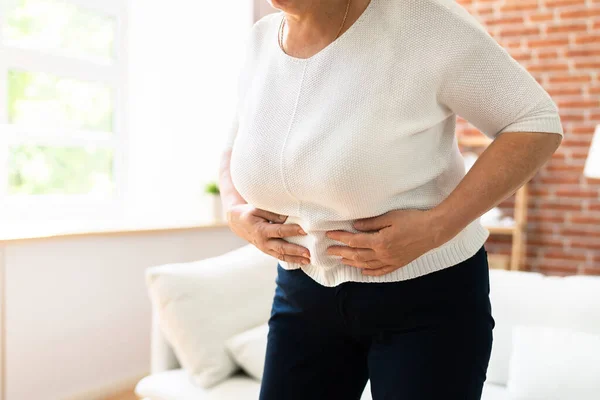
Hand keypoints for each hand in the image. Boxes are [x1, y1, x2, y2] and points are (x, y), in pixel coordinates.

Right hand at [226, 204, 310, 263]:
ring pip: (281, 256)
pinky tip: (301, 261)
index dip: (292, 231)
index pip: (279, 231)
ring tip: (308, 260)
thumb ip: (273, 213)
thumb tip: (288, 218)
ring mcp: (265, 248)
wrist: (237, 222)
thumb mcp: (258, 209)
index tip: (305, 230)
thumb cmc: (250, 213)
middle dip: (296, 251)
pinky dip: (291, 260)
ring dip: (296, 259)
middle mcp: (263, 242)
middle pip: (281, 248)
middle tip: (309, 253)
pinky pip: (280, 257)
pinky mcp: (267, 251)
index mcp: (261, 230)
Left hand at [325, 209, 449, 275]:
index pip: (354, 241)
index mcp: (380, 241)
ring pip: (366, 264)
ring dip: (352, 262)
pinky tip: (363, 271)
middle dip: (341, 252)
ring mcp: (391, 260)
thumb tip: (355, 225)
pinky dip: (370, 271)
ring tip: (341, 260)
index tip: (330, 234)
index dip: (340, 238)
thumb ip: (371, 223)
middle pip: (357, 255)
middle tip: (329, 250)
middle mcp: (383, 254)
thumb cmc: (413, 219)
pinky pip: (381, 270)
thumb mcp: (390, 216)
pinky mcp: (398, 263)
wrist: (434, 230)